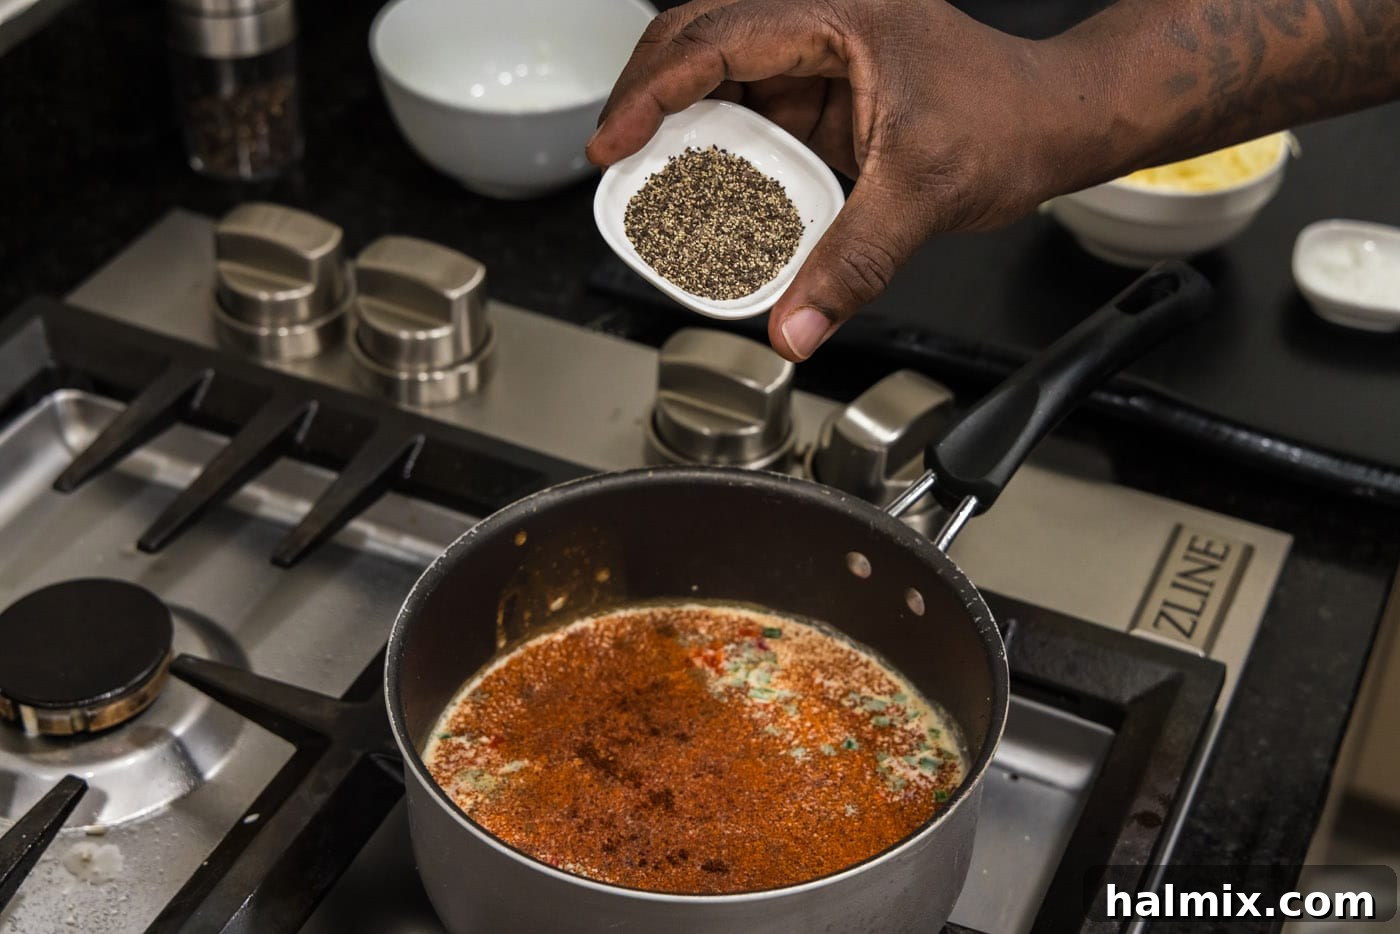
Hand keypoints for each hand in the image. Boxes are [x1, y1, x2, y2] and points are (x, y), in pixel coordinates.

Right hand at [587, 0, 1071, 360]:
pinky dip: (722, 155)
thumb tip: (795, 326)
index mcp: (837, 14)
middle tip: (614, 160)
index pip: (714, 38)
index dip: (649, 91)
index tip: (614, 144)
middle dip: (647, 97)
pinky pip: (752, 116)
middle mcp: (820, 23)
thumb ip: (852, 264)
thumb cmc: (1011, 118)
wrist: (1058, 120)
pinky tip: (708, 196)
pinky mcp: (825, 94)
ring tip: (651, 185)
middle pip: (698, 39)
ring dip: (681, 128)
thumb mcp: (923, 194)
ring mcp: (819, 58)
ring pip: (719, 77)